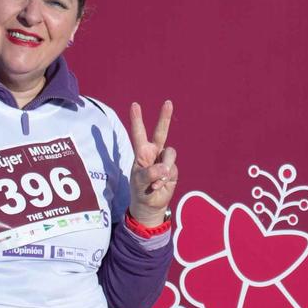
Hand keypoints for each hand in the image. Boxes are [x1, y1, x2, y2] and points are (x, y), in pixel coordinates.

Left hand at [128, 100, 178, 224]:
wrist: (150, 205)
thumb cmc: (140, 190)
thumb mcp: (140, 182)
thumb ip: (150, 173)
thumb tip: (164, 167)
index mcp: (141, 152)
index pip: (139, 133)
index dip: (137, 119)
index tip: (135, 105)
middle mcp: (154, 153)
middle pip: (161, 132)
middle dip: (164, 118)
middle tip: (168, 102)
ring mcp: (164, 160)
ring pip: (169, 154)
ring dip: (163, 168)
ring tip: (155, 181)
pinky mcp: (173, 169)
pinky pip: (172, 168)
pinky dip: (164, 178)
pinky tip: (158, 186)